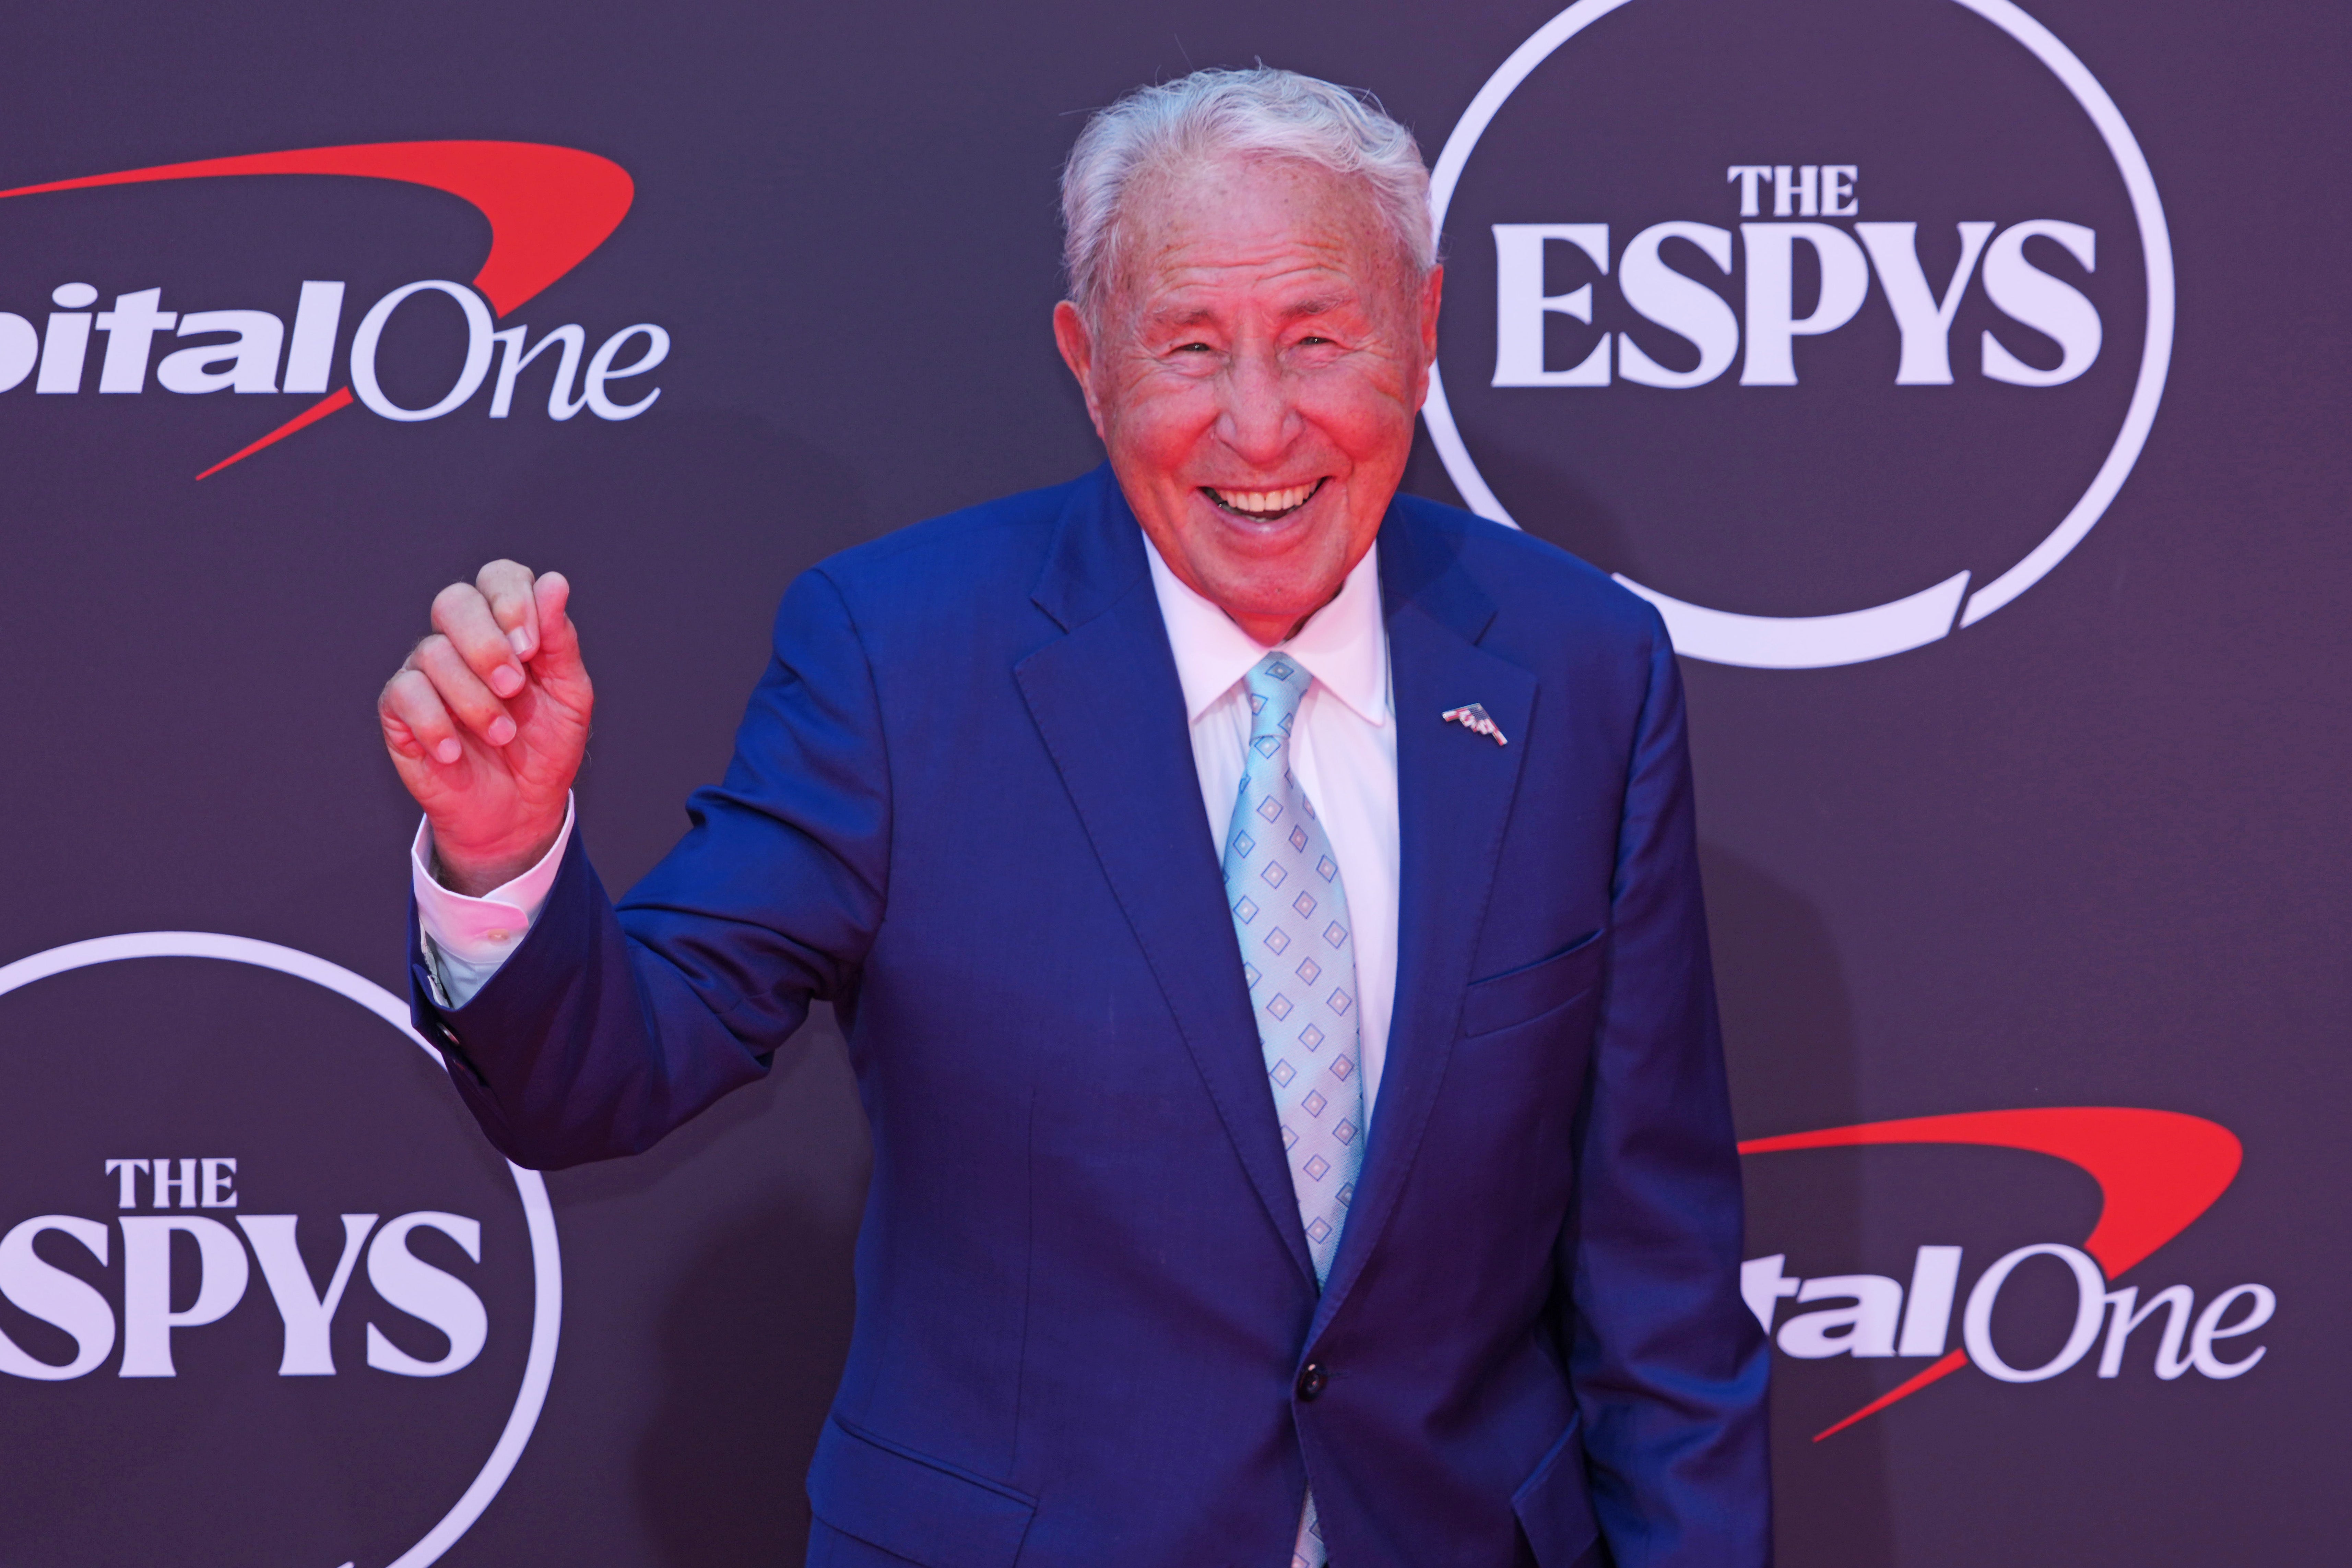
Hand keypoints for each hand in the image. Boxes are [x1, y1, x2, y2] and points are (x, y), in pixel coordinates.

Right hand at [379, 561, 592, 894]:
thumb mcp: (569, 694)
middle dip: (487, 643)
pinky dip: (436, 724)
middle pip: (454, 601)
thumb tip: (555, 583)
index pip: (498, 577)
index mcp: (505, 626)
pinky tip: (457, 752)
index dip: (512, 599)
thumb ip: (559, 640)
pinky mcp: (400, 709)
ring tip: (502, 735)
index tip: (533, 647)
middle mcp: (461, 640)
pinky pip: (405, 693)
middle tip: (515, 687)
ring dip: (475, 699)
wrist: (522, 807)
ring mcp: (426, 672)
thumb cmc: (546, 745)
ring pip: (432, 652)